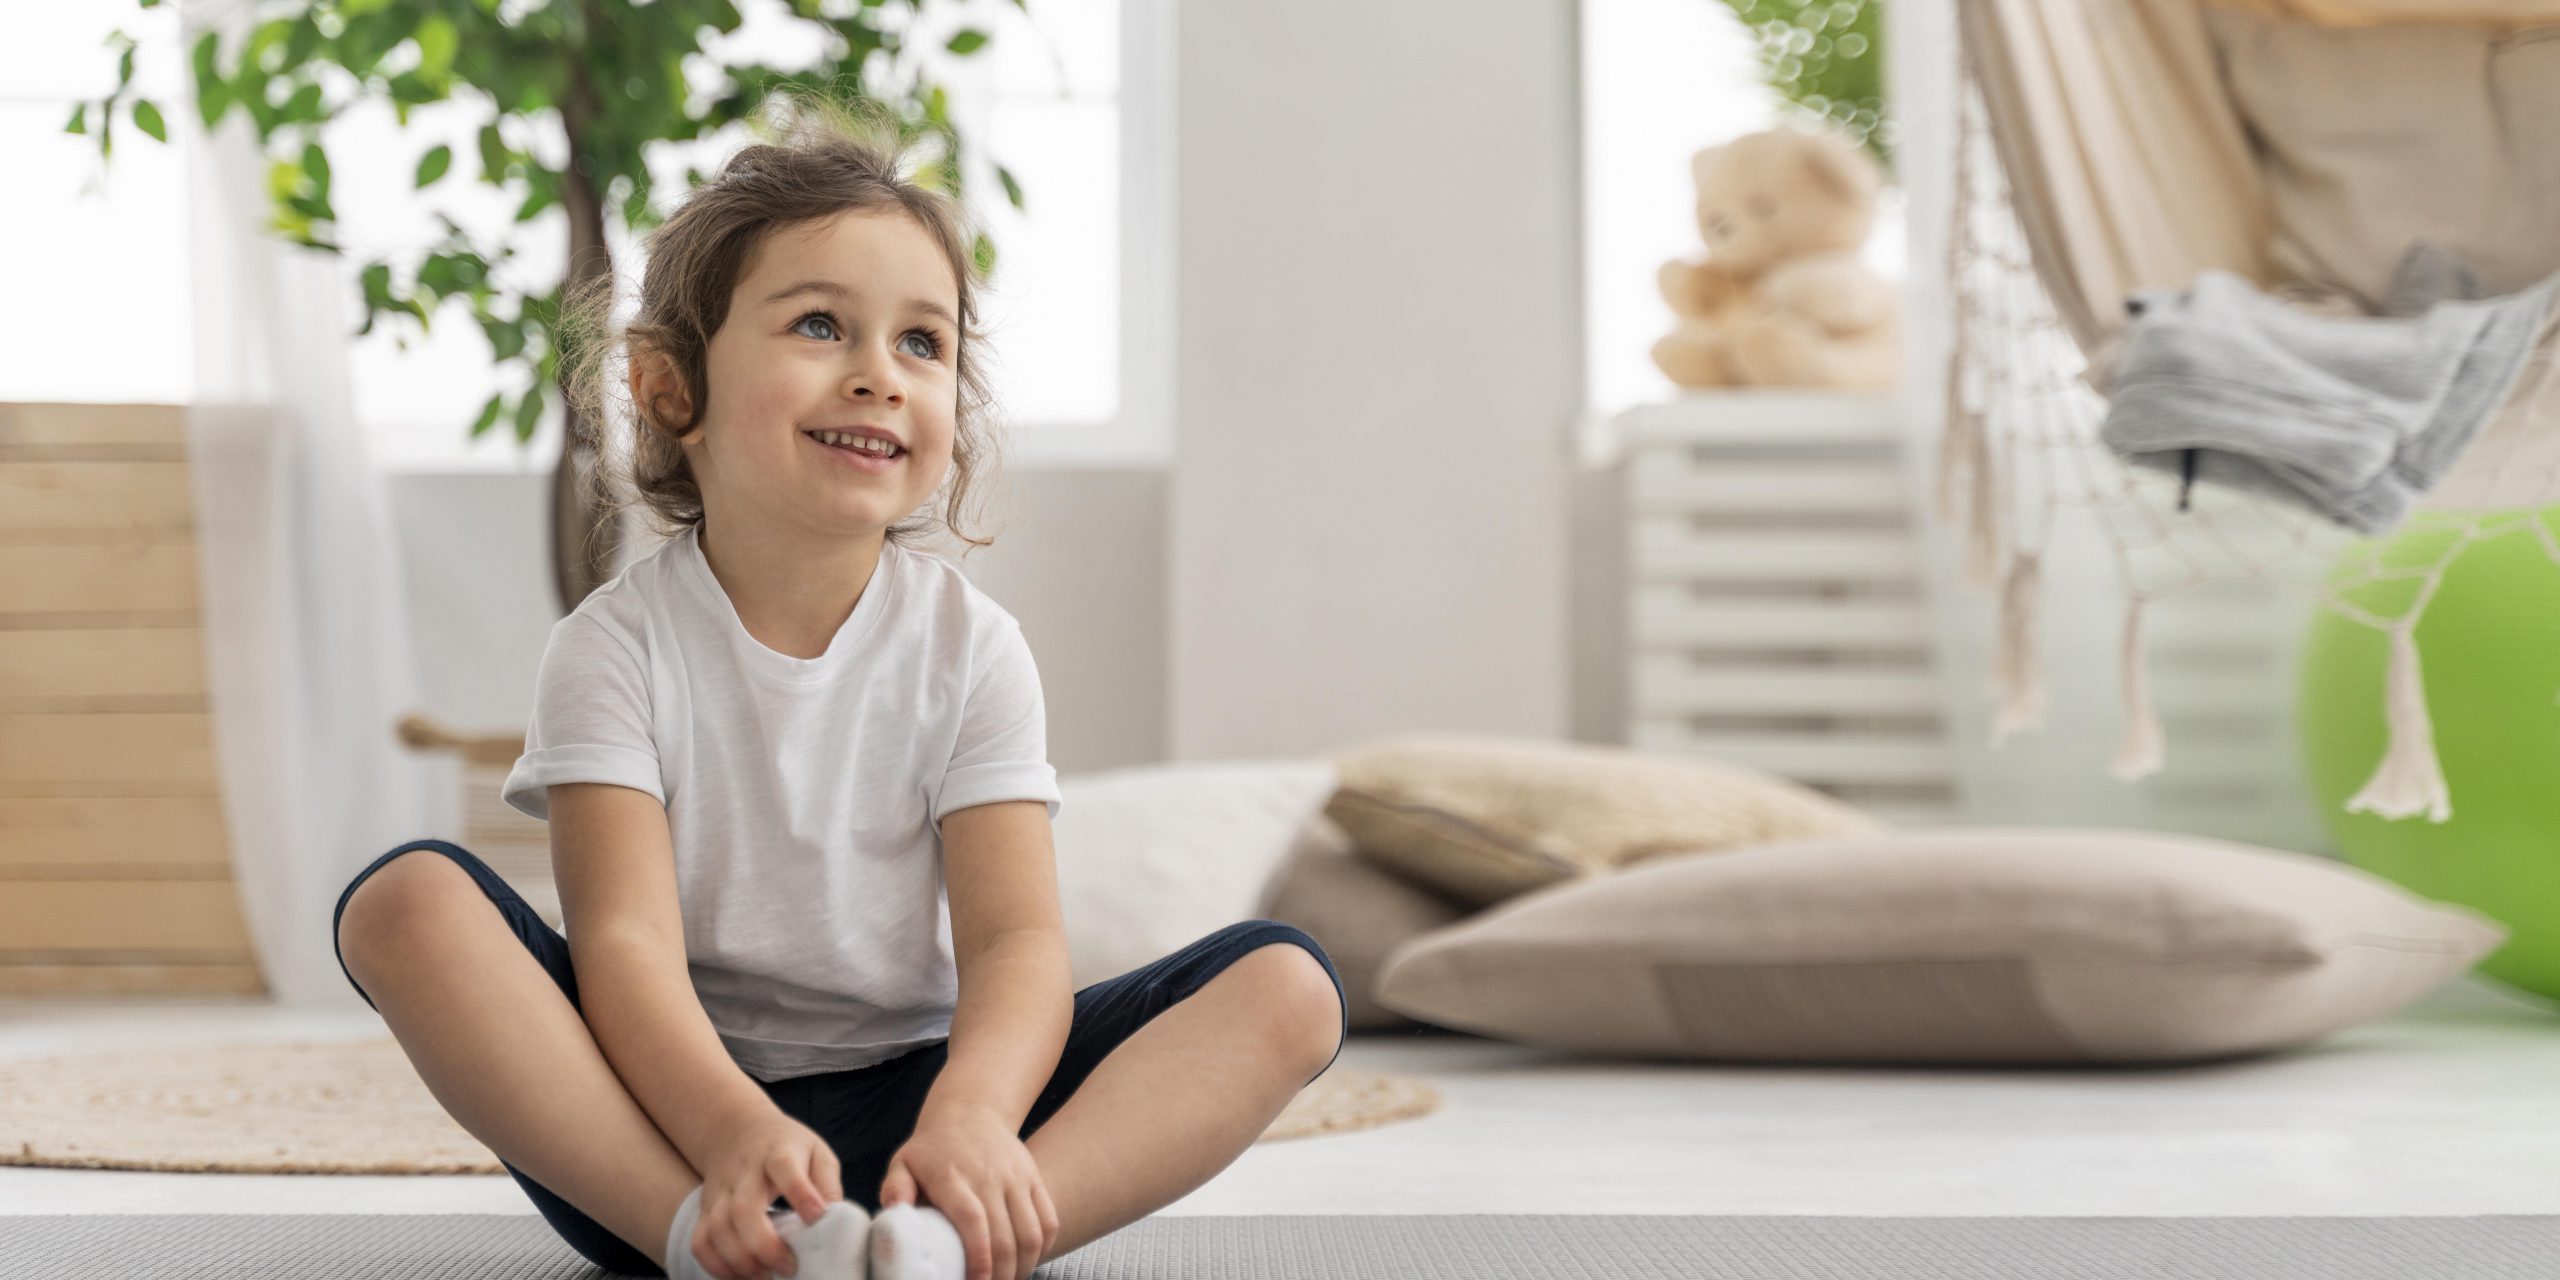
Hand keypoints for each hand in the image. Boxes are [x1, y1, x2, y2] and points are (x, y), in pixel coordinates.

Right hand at [691, 1108, 842, 1279]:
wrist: (737, 1131)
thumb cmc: (786, 1148)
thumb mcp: (816, 1152)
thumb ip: (827, 1184)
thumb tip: (833, 1220)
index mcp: (778, 1153)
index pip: (784, 1168)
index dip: (800, 1194)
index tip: (816, 1217)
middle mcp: (744, 1172)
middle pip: (744, 1208)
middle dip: (764, 1244)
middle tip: (789, 1266)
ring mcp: (720, 1191)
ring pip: (717, 1228)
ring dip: (740, 1260)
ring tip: (765, 1276)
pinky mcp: (704, 1210)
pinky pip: (700, 1241)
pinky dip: (715, 1265)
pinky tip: (739, 1276)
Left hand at [879, 1102, 1058, 1279]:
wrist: (970, 1110)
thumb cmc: (932, 1149)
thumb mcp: (904, 1162)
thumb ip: (895, 1188)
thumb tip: (894, 1210)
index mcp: (953, 1177)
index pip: (973, 1221)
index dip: (978, 1258)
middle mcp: (989, 1176)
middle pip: (1006, 1237)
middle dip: (1001, 1274)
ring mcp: (1016, 1177)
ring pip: (1032, 1233)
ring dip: (1023, 1266)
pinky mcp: (1033, 1178)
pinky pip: (1049, 1219)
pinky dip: (1043, 1248)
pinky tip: (1026, 1262)